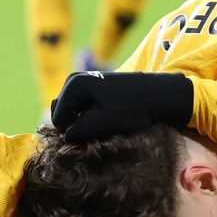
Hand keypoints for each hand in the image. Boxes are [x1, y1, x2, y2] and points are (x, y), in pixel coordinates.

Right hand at [49, 71, 194, 141]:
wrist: (158, 94)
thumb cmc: (133, 108)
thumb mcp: (104, 123)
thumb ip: (80, 130)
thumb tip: (65, 136)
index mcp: (74, 85)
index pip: (58, 119)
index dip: (71, 133)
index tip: (92, 136)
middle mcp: (75, 79)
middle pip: (63, 114)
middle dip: (76, 126)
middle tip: (98, 131)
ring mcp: (84, 82)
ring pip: (72, 112)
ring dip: (83, 123)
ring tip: (104, 125)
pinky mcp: (93, 87)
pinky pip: (82, 107)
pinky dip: (89, 116)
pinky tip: (106, 118)